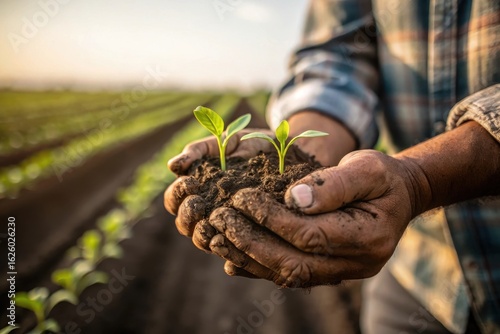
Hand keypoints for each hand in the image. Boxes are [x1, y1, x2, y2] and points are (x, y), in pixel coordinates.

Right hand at [163, 128, 278, 277]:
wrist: (292, 152)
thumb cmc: (255, 145)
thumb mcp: (228, 141)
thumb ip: (200, 150)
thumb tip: (172, 166)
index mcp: (199, 189)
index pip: (175, 200)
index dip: (176, 195)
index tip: (190, 183)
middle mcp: (209, 211)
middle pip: (184, 224)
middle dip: (186, 214)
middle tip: (197, 203)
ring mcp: (227, 226)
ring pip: (202, 240)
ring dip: (201, 232)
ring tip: (212, 219)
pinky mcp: (248, 237)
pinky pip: (229, 250)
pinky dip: (224, 246)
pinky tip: (228, 236)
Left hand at [208, 150, 425, 286]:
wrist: (400, 196)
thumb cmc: (383, 177)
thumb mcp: (367, 167)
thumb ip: (333, 184)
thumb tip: (291, 199)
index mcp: (368, 237)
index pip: (309, 235)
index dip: (271, 218)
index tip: (242, 198)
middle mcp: (356, 264)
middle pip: (293, 262)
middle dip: (251, 241)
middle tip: (220, 220)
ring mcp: (342, 273)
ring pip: (288, 274)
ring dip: (248, 258)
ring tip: (216, 238)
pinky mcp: (329, 272)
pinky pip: (290, 275)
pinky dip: (258, 267)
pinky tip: (232, 255)